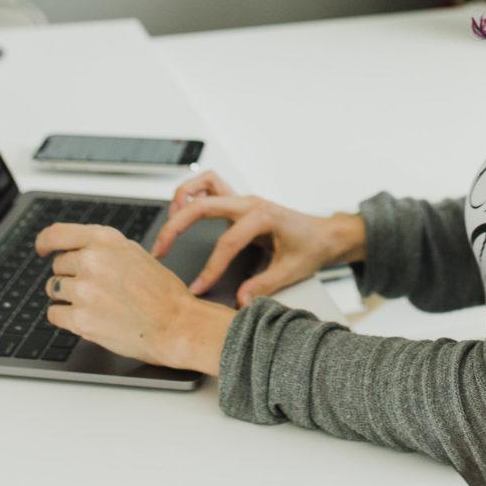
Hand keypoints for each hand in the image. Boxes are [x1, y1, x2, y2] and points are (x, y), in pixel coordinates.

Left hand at [34, 223, 232, 374]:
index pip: (57, 234)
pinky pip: (55, 314)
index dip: (45, 242)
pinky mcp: (80, 319)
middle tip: (96, 288)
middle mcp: (91, 261)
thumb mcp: (135, 253)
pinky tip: (88, 317)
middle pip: (58, 266)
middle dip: (72, 276)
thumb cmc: (162, 292)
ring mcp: (83, 291)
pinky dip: (66, 317)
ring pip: (54, 290)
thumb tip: (78, 250)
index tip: (42, 248)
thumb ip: (104, 248)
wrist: (175, 324)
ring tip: (96, 304)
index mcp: (105, 240)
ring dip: (69, 297)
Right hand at [148, 170, 366, 308]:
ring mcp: (243, 200)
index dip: (211, 268)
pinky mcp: (239, 204)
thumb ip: (264, 285)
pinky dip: (193, 193)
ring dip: (183, 197)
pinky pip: (210, 187)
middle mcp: (250, 203)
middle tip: (160, 248)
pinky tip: (184, 211)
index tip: (198, 288)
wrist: (325, 234)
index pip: (228, 243)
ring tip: (169, 222)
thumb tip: (242, 301)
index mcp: (264, 217)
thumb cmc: (311, 247)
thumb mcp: (292, 271)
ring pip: (204, 184)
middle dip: (177, 225)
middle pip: (204, 205)